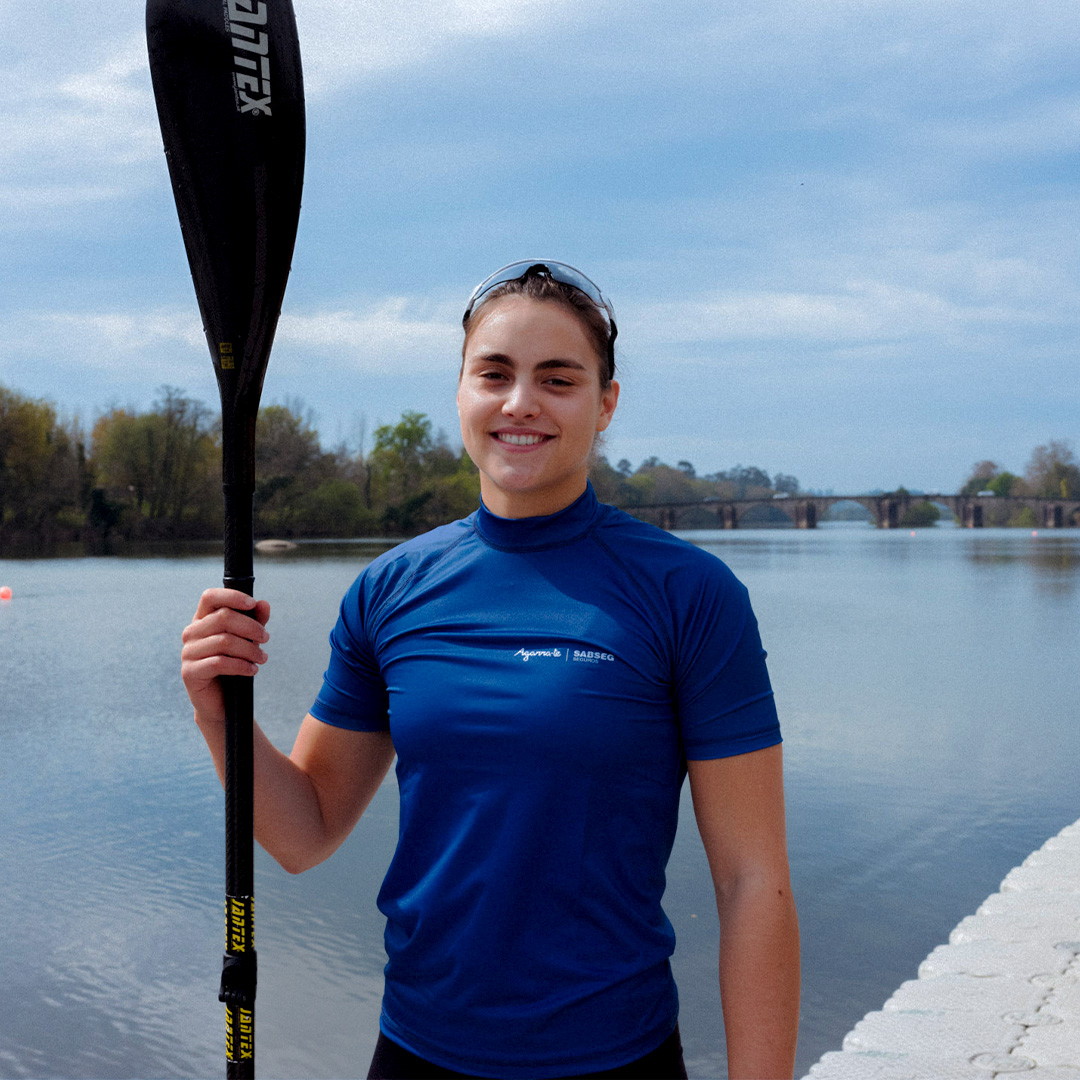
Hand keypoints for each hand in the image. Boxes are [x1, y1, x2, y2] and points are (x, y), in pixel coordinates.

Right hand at [181, 588, 270, 724]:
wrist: (221, 701)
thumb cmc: (233, 665)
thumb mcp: (247, 639)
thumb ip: (255, 621)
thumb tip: (264, 604)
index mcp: (202, 620)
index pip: (209, 597)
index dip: (232, 597)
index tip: (253, 604)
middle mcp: (191, 633)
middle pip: (223, 617)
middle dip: (251, 627)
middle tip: (266, 638)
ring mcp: (188, 652)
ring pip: (224, 641)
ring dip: (250, 649)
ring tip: (263, 657)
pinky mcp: (189, 672)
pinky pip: (219, 663)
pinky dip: (241, 665)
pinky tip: (253, 670)